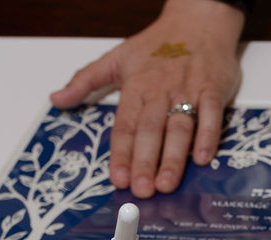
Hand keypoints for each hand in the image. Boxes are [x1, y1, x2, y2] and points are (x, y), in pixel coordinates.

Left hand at [50, 0, 243, 197]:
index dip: (121, 153)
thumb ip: (85, 80)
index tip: (118, 179)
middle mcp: (161, 90)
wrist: (199, 18)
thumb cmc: (157, 43)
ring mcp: (189, 90)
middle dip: (145, 161)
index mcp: (136, 86)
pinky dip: (208, 136)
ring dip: (173, 157)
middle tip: (141, 190)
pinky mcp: (214, 89)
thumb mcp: (116, 57)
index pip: (125, 125)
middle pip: (151, 130)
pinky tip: (201, 159)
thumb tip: (56, 99)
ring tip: (166, 184)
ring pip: (180, 127)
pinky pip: (212, 115)